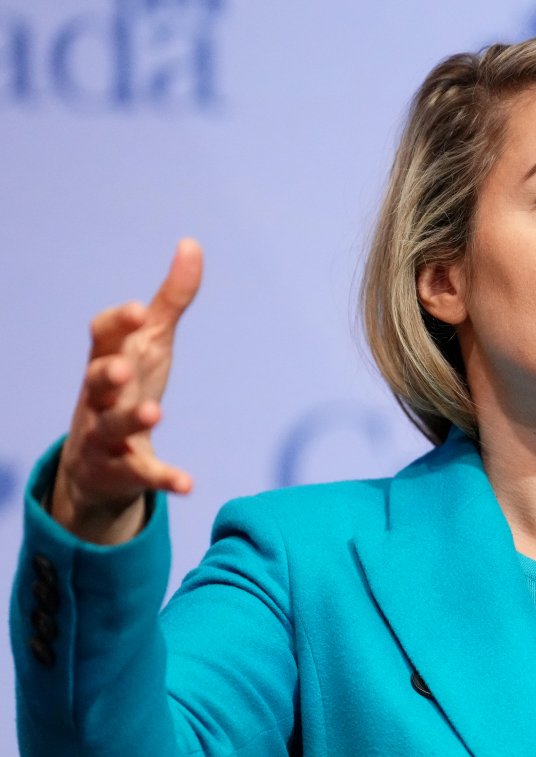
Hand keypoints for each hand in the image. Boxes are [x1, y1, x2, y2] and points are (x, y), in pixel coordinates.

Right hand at [51, 239, 202, 544]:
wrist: (98, 459)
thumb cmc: (129, 385)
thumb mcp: (152, 342)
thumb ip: (171, 299)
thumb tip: (191, 244)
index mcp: (108, 358)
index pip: (103, 336)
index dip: (118, 323)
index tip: (139, 311)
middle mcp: (100, 395)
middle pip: (95, 381)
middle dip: (106, 373)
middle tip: (124, 368)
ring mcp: (106, 434)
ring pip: (112, 426)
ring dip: (132, 419)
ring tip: (154, 413)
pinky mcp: (124, 469)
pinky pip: (144, 474)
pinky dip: (164, 478)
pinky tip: (188, 485)